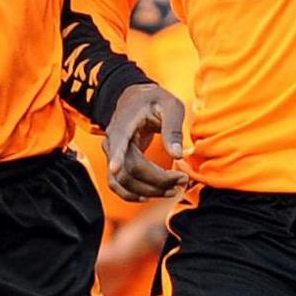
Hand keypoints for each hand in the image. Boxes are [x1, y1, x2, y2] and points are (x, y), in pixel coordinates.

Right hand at [105, 83, 189, 200]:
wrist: (137, 99)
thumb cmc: (155, 100)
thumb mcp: (170, 106)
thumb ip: (173, 128)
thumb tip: (178, 155)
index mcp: (124, 123)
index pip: (118, 142)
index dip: (116, 156)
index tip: (115, 169)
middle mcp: (113, 141)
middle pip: (128, 169)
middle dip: (156, 181)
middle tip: (182, 180)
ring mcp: (112, 154)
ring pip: (123, 181)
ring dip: (148, 191)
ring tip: (174, 190)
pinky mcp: (117, 163)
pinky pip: (118, 185)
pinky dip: (132, 195)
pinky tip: (151, 196)